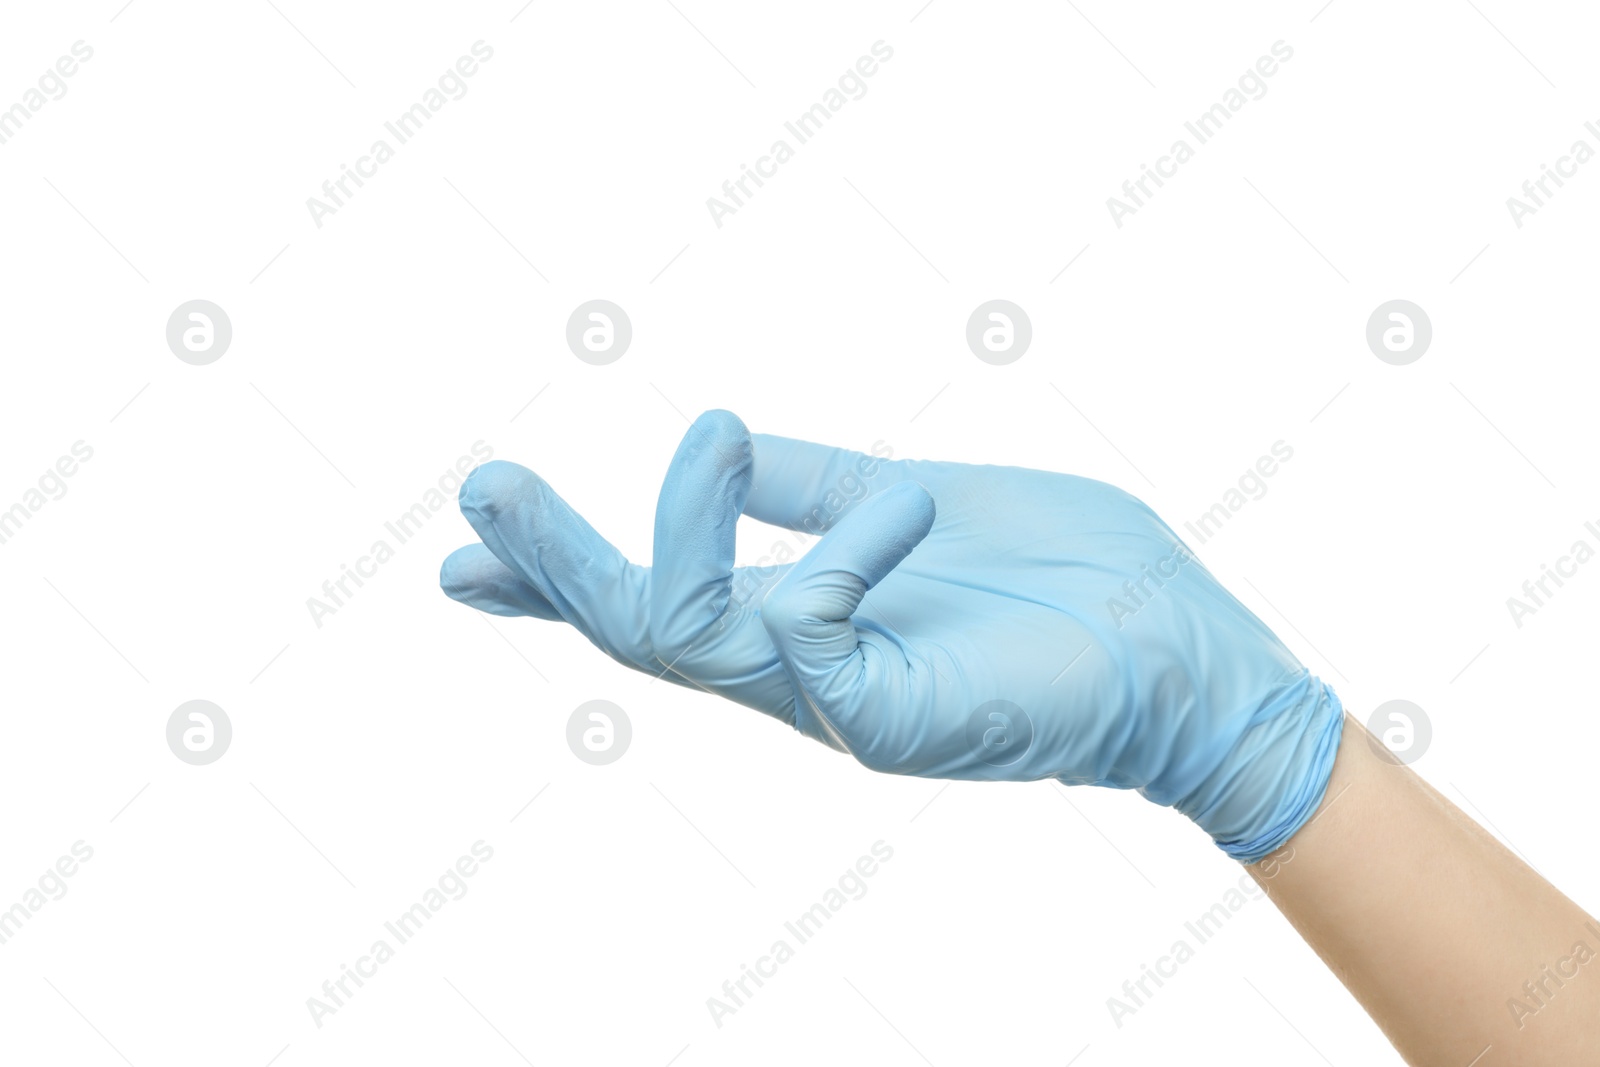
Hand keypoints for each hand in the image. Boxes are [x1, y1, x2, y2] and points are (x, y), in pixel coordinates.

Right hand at [440, 411, 1342, 860]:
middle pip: (639, 627)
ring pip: (691, 642)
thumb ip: (813, 485)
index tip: (462, 559)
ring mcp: (840, 700)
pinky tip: (907, 507)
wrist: (1183, 649)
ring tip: (706, 438)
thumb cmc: (1062, 576)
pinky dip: (840, 556)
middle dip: (556, 566)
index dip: (553, 583)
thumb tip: (724, 443)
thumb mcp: (907, 497)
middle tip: (486, 491)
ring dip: (661, 542)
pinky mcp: (894, 719)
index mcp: (799, 616)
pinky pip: (811, 637)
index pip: (652, 599)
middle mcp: (800, 667)